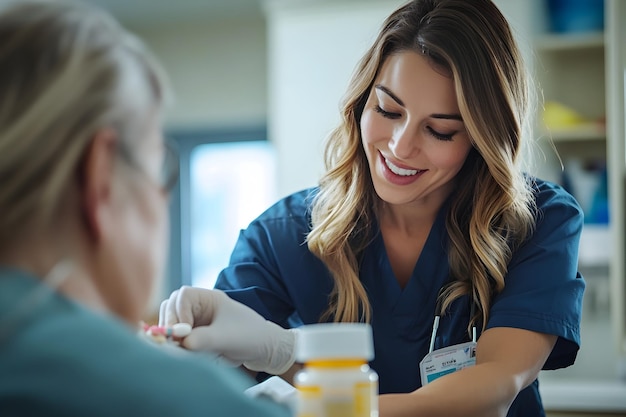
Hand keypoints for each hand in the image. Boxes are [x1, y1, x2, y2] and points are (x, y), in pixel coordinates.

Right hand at [159, 286, 296, 374]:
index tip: (183, 332)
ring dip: (173, 338)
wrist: (263, 350)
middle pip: (170, 308)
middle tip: (176, 344)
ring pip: (170, 325)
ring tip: (186, 351)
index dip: (178, 313)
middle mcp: (198, 308)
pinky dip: (178, 348)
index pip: (182, 296)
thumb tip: (179, 342)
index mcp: (208, 298)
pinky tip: (190, 355)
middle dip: (170, 325)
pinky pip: (176, 340)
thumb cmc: (250, 337)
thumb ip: (203, 339)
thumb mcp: (227, 338)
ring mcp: (194, 322)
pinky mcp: (193, 337)